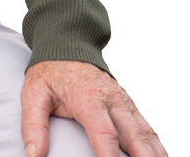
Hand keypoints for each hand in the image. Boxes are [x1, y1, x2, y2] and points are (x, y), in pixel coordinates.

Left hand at [20, 60, 165, 156]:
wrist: (69, 44)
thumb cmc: (51, 72)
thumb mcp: (33, 95)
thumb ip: (33, 127)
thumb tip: (33, 155)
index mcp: (89, 99)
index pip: (104, 132)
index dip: (110, 155)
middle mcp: (112, 100)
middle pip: (133, 136)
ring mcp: (124, 102)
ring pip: (145, 133)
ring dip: (154, 154)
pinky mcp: (128, 104)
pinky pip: (147, 127)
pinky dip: (156, 145)